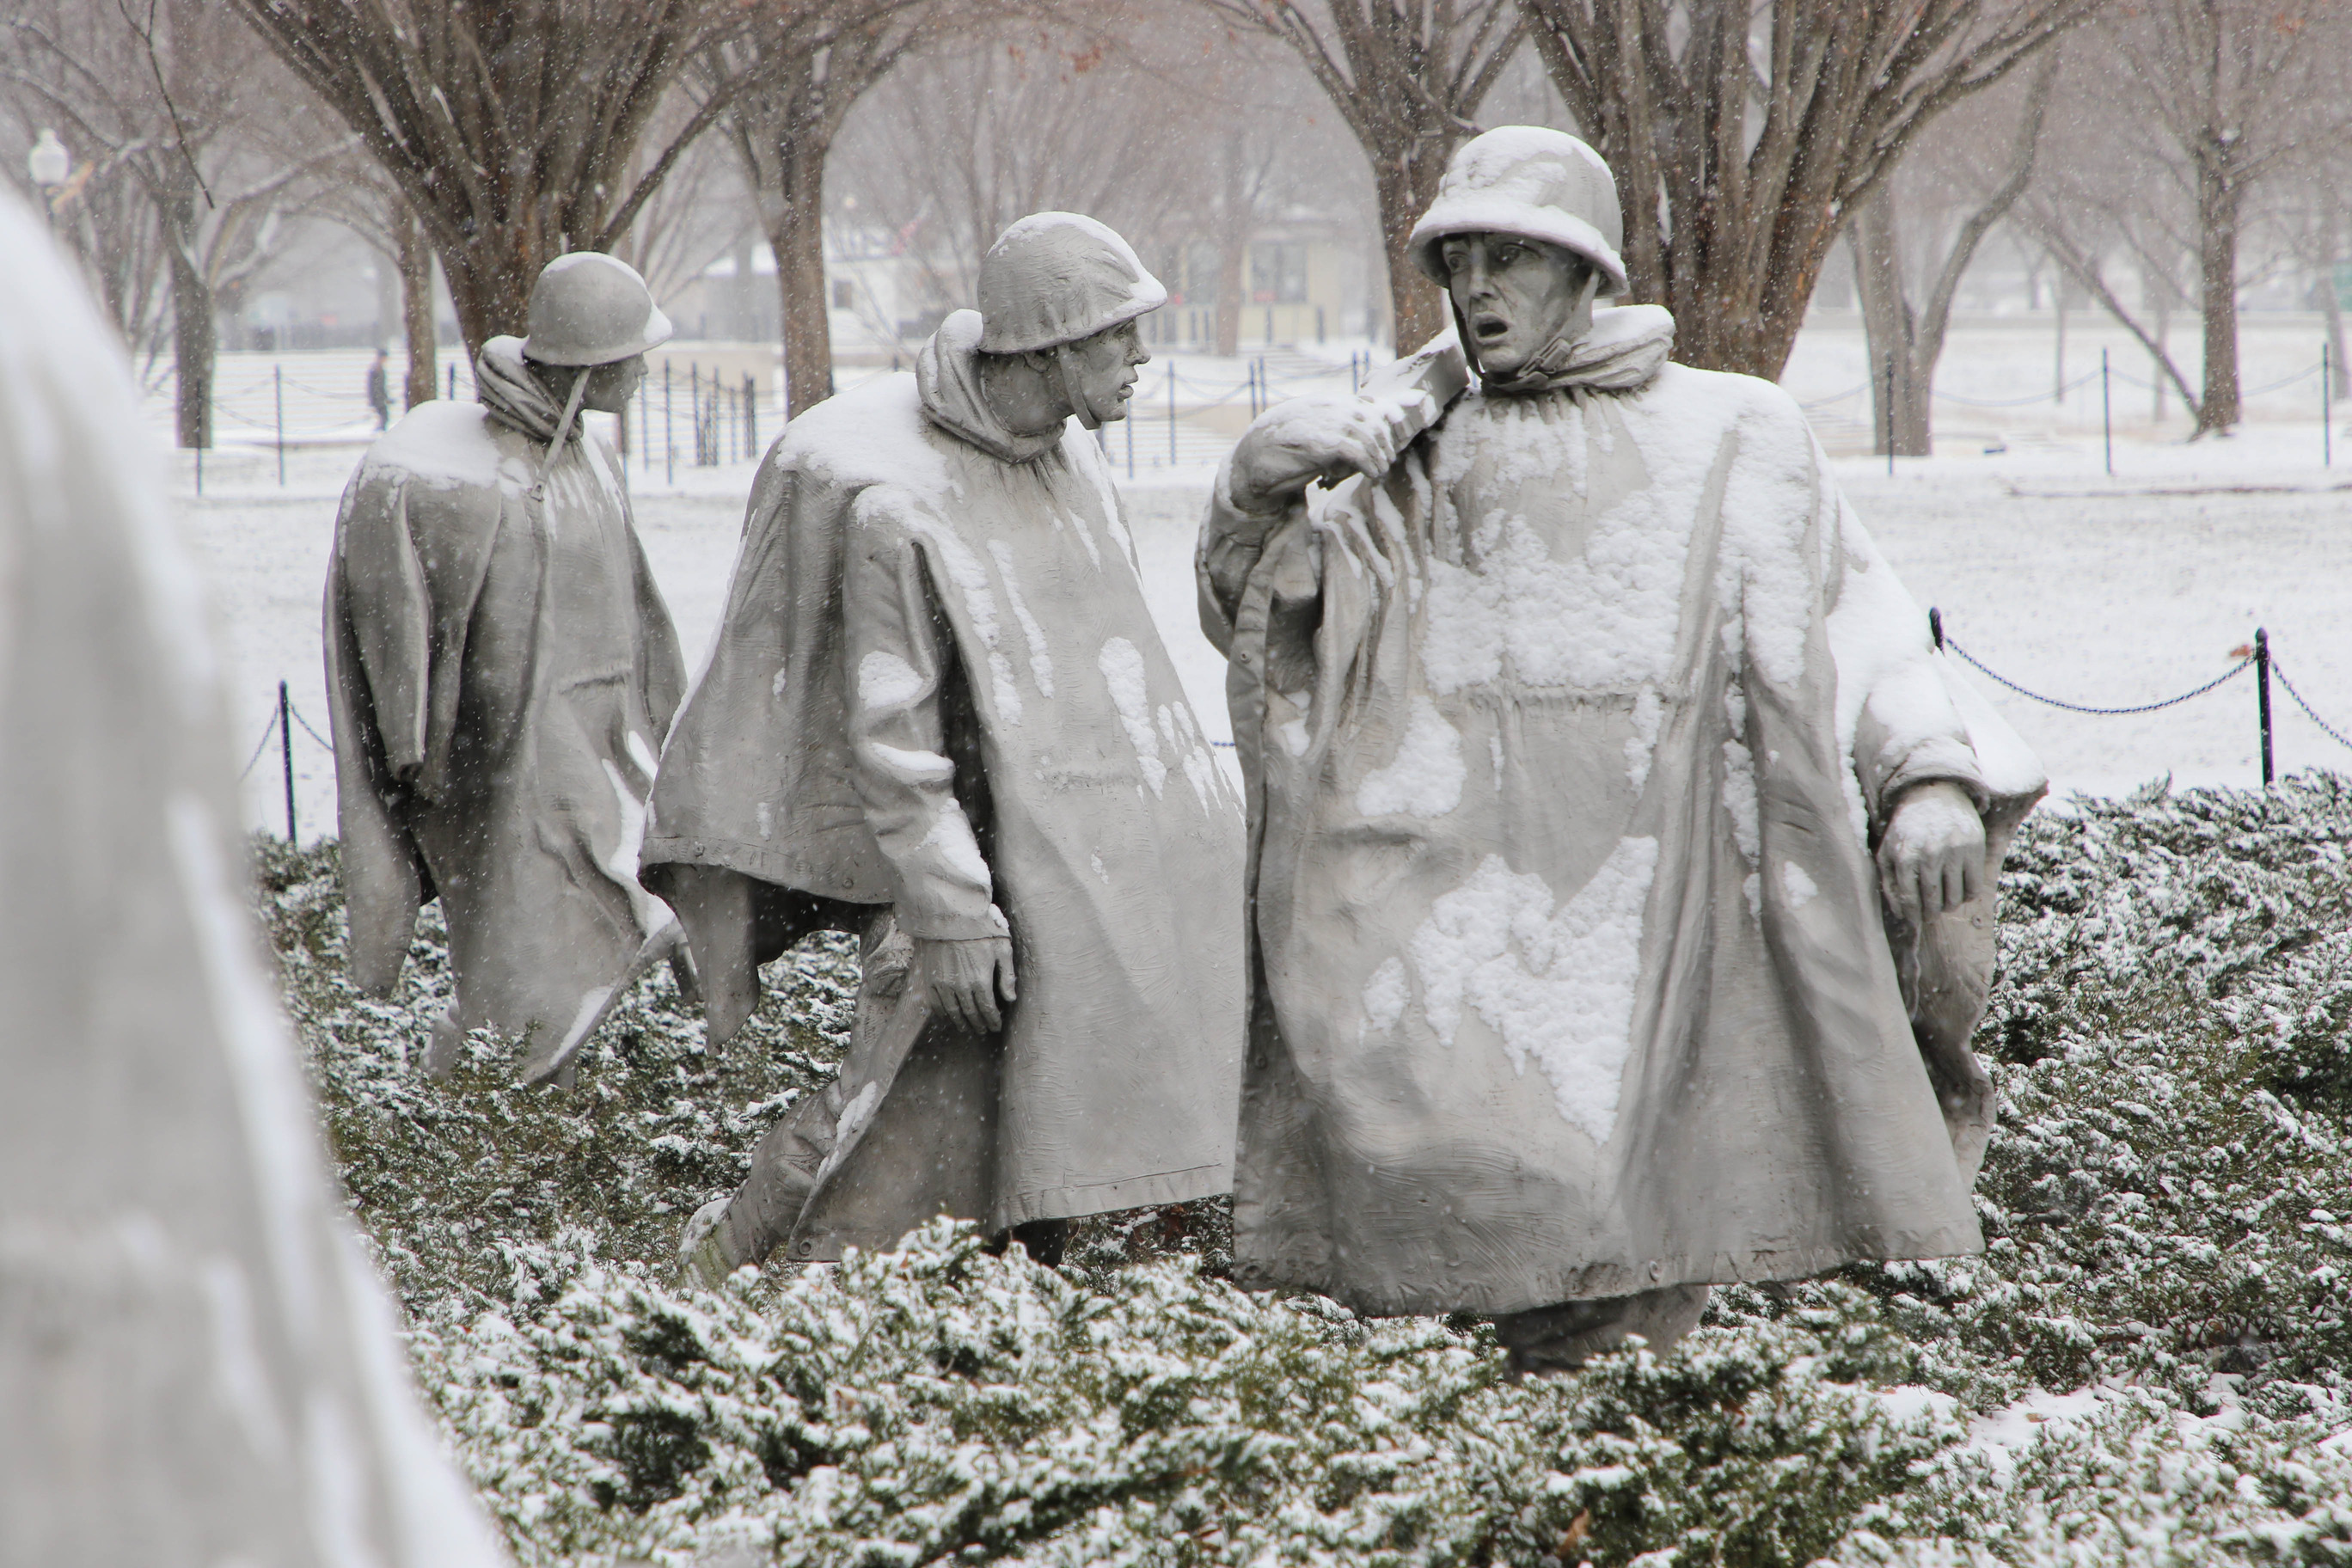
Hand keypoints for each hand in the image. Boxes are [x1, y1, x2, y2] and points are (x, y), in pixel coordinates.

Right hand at [915, 935, 1016, 1034]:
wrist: (949, 915)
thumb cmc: (980, 928)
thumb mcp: (1002, 947)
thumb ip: (1007, 975)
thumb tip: (1011, 998)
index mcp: (981, 980)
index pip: (988, 1009)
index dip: (993, 1021)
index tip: (996, 1027)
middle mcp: (962, 986)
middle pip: (971, 1014)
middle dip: (979, 1024)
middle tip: (984, 1030)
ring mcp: (944, 984)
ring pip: (953, 1012)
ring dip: (961, 1023)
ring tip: (967, 1028)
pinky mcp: (931, 979)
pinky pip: (937, 1004)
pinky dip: (944, 1014)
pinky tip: (949, 1016)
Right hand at [1227, 392, 1430, 515]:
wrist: (1248, 463)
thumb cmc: (1281, 452)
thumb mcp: (1311, 433)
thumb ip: (1333, 428)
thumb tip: (1364, 436)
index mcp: (1324, 402)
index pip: (1366, 404)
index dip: (1384, 423)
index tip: (1389, 444)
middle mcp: (1326, 407)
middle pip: (1373, 419)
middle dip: (1384, 442)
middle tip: (1385, 461)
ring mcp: (1322, 423)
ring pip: (1369, 435)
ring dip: (1380, 456)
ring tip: (1379, 471)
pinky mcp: (1319, 444)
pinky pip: (1357, 451)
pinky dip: (1370, 464)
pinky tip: (1372, 474)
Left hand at [1877, 780, 1986, 924]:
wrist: (1935, 796)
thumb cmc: (1907, 830)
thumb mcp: (1888, 851)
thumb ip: (1888, 883)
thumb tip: (1901, 914)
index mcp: (1904, 855)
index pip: (1909, 900)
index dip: (1912, 916)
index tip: (1915, 922)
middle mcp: (1930, 854)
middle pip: (1933, 902)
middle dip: (1930, 914)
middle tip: (1930, 914)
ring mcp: (1954, 851)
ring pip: (1955, 899)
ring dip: (1948, 907)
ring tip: (1943, 902)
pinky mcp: (1974, 848)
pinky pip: (1974, 888)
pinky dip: (1966, 896)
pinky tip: (1958, 890)